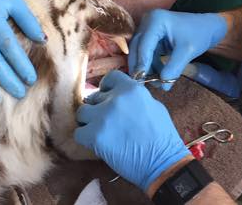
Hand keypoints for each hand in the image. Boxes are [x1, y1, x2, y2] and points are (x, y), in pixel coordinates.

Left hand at [75, 71, 190, 191]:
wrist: (161, 162)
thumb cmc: (162, 137)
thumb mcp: (153, 106)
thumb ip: (133, 97)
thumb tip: (118, 96)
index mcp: (132, 89)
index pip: (110, 78)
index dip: (107, 88)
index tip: (107, 98)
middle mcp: (115, 99)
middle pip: (94, 97)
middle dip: (99, 109)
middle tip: (108, 122)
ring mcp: (103, 117)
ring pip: (82, 113)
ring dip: (89, 122)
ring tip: (101, 132)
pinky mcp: (94, 136)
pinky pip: (79, 133)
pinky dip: (85, 139)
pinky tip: (97, 144)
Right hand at [128, 10, 227, 90]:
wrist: (208, 27)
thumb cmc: (199, 34)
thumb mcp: (187, 51)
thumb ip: (174, 68)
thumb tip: (163, 86)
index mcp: (156, 20)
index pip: (144, 45)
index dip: (142, 64)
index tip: (141, 81)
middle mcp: (148, 21)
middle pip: (137, 47)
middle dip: (140, 66)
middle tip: (142, 84)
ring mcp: (149, 28)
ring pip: (140, 51)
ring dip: (145, 67)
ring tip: (155, 83)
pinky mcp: (152, 36)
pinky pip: (147, 52)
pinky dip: (151, 64)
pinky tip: (158, 76)